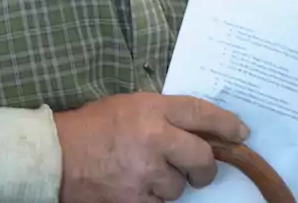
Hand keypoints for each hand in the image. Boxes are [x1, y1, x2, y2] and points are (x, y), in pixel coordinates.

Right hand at [53, 93, 250, 202]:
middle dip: (204, 166)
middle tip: (199, 169)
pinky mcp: (136, 200)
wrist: (56, 156)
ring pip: (180, 187)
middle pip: (202, 156)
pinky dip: (153, 199)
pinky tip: (136, 188)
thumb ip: (161, 114)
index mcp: (152, 110)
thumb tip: (196, 127)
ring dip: (170, 184)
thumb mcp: (129, 106)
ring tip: (147, 175)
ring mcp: (146, 173)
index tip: (241, 132)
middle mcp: (154, 139)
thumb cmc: (91, 127)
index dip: (226, 123)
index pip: (200, 113)